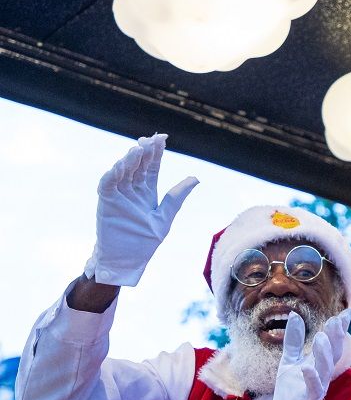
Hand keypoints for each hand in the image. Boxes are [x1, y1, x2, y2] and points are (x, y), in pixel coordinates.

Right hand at [83, 134, 197, 285]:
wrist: (127, 261)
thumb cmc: (144, 242)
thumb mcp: (164, 217)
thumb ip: (177, 197)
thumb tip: (196, 178)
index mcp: (147, 192)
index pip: (152, 167)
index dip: (156, 153)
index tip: (162, 138)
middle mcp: (132, 190)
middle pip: (138, 165)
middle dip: (144, 152)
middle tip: (151, 139)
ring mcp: (118, 196)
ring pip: (123, 172)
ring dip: (129, 160)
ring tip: (138, 149)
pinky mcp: (106, 203)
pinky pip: (108, 185)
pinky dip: (113, 174)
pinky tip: (121, 164)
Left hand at [271, 310, 350, 399]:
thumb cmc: (290, 388)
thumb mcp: (290, 359)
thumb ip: (294, 339)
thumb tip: (294, 314)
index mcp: (319, 363)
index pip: (332, 343)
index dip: (340, 329)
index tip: (345, 312)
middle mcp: (322, 374)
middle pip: (333, 354)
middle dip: (336, 337)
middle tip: (336, 320)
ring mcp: (317, 387)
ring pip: (325, 369)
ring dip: (324, 354)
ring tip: (322, 337)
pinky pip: (312, 389)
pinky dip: (311, 378)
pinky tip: (306, 367)